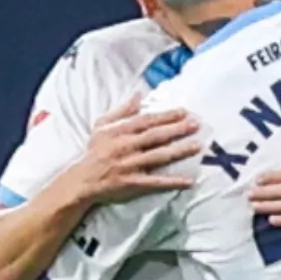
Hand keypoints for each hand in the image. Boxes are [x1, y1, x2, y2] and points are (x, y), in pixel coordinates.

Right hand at [74, 95, 202, 203]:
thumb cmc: (95, 152)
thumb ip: (122, 111)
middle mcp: (126, 147)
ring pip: (159, 156)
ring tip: (198, 146)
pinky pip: (157, 182)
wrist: (82, 181)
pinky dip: (173, 182)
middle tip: (196, 124)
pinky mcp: (133, 184)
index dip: (166, 116)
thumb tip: (139, 95)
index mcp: (120, 132)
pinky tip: (190, 181)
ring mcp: (130, 166)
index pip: (147, 121)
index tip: (184, 111)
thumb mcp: (102, 126)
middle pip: (156, 136)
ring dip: (180, 151)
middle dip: (177, 129)